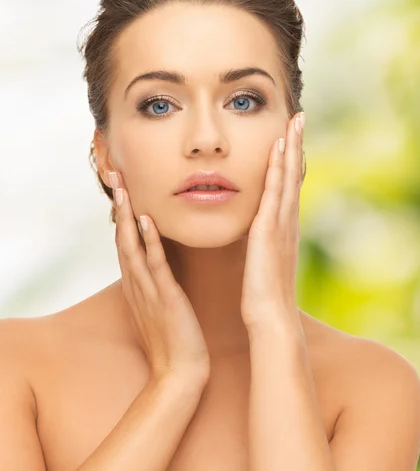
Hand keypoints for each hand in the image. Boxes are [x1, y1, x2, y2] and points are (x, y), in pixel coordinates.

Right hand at [109, 171, 210, 386]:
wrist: (179, 371)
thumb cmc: (175, 337)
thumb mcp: (162, 303)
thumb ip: (158, 280)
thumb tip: (161, 261)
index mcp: (138, 283)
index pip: (126, 241)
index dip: (121, 212)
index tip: (121, 186)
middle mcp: (137, 283)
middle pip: (121, 237)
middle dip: (118, 206)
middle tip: (114, 175)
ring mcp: (148, 289)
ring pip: (131, 246)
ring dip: (125, 216)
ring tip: (123, 188)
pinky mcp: (164, 297)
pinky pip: (154, 264)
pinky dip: (148, 240)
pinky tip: (145, 220)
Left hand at [240, 111, 304, 331]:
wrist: (271, 317)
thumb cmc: (265, 295)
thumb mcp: (266, 262)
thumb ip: (265, 244)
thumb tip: (262, 235)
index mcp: (285, 227)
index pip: (290, 186)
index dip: (292, 160)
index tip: (292, 136)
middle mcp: (288, 220)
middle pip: (294, 175)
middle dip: (297, 144)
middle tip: (299, 116)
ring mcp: (282, 223)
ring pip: (288, 177)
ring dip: (292, 147)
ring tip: (294, 121)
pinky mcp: (270, 229)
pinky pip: (275, 191)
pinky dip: (278, 168)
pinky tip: (278, 147)